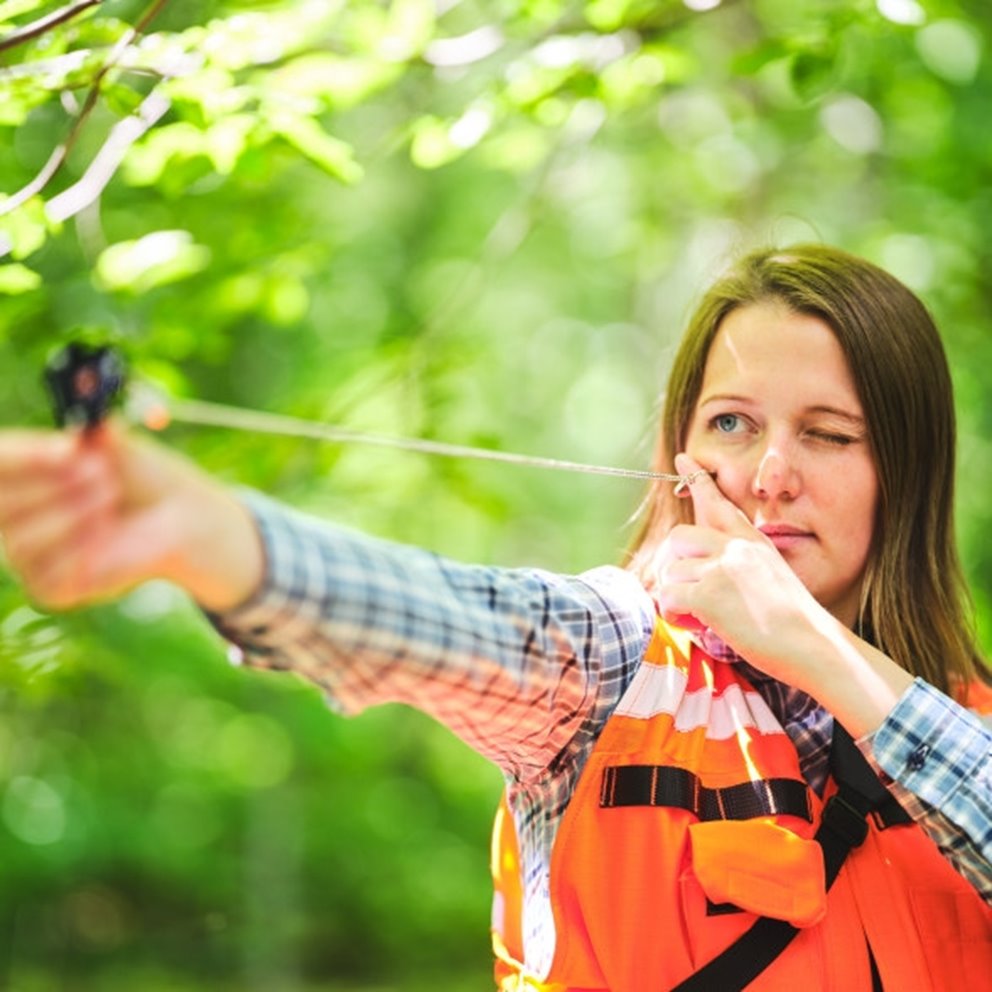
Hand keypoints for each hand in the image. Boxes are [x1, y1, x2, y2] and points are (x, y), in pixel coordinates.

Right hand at [0, 422, 263, 611]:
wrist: (182, 517)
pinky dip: (84, 550)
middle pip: (0, 502)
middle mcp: (11, 513)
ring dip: (72, 514)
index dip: (23, 456)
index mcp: (17, 471)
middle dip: (55, 484)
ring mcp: (27, 555)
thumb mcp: (118, 446)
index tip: (69, 448)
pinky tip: (108, 534)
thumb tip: (85, 385)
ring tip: (109, 496)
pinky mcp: (50, 587)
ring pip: (20, 540)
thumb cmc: (142, 475)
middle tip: (102, 474)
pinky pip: (49, 571)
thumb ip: (93, 427)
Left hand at [653, 453, 829, 686]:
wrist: (814, 646)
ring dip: (676, 597)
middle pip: (678, 537)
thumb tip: (708, 570)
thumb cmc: (794, 624)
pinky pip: (669, 597)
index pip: (719, 503)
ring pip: (670, 572)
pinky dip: (674, 614)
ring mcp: (723, 567)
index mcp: (753, 541)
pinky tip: (696, 624)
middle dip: (674, 565)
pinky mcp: (710, 593)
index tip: (683, 459)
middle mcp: (736, 547)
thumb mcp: (772, 578)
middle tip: (686, 592)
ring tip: (700, 617)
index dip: (697, 480)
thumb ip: (741, 565)